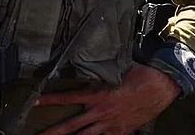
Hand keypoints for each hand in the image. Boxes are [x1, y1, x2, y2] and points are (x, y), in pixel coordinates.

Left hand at [35, 63, 179, 134]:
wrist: (160, 86)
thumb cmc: (138, 75)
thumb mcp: (111, 71)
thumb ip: (94, 74)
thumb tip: (80, 67)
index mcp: (97, 95)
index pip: (67, 98)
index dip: (49, 100)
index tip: (34, 101)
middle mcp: (101, 112)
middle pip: (71, 125)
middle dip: (53, 131)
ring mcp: (111, 124)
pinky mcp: (122, 131)